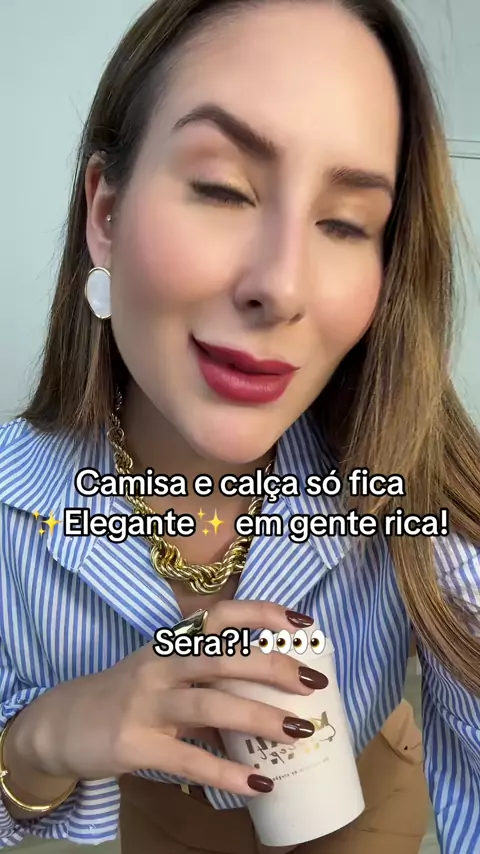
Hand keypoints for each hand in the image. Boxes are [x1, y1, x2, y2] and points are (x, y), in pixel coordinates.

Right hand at [21, 602, 326, 795]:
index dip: (261, 613)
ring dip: (258, 716)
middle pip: (222, 657)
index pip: (220, 615)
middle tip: (313, 682)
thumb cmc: (126, 695)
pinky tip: (258, 783)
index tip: (302, 620)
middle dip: (271, 666)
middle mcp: (160, 664)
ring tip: (299, 731)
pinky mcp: (135, 744)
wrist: (61, 723)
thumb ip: (207, 682)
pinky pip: (189, 758)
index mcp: (171, 642)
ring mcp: (146, 702)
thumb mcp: (164, 676)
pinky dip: (226, 772)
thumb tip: (266, 697)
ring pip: (210, 703)